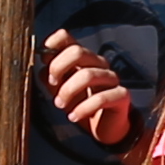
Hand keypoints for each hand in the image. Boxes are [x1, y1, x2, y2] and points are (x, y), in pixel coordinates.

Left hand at [36, 30, 133, 149]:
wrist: (103, 126)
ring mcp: (111, 78)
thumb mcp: (59, 89)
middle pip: (77, 52)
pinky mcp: (121, 95)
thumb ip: (50, 76)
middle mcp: (98, 63)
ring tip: (60, 105)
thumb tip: (43, 68)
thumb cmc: (80, 103)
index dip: (52, 44)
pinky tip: (74, 116)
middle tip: (52, 86)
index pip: (66, 38)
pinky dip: (83, 109)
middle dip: (58, 68)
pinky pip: (101, 98)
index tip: (43, 61)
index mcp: (82, 57)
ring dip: (68, 91)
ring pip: (88, 75)